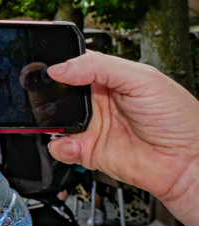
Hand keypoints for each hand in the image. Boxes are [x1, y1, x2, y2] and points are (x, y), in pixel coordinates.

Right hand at [47, 51, 198, 225]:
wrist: (187, 161)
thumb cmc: (178, 118)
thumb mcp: (142, 79)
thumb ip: (99, 67)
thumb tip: (60, 68)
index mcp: (107, 78)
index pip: (72, 64)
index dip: (55, 64)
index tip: (41, 65)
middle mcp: (96, 101)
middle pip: (56, 92)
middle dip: (46, 94)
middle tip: (44, 94)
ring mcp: (91, 126)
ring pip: (53, 120)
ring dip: (49, 121)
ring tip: (59, 122)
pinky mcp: (88, 151)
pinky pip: (60, 148)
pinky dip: (59, 147)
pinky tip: (72, 144)